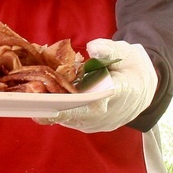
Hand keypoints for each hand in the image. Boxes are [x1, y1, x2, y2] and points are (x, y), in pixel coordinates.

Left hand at [37, 39, 156, 132]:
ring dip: (49, 108)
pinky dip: (54, 110)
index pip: (98, 101)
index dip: (75, 102)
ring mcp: (98, 123)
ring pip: (70, 119)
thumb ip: (109, 49)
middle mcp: (109, 114)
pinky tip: (38, 99)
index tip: (55, 100)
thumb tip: (93, 48)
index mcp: (122, 94)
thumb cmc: (130, 67)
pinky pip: (69, 120)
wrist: (143, 89)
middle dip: (53, 105)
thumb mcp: (124, 52)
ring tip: (29, 95)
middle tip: (31, 95)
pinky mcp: (88, 125)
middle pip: (77, 114)